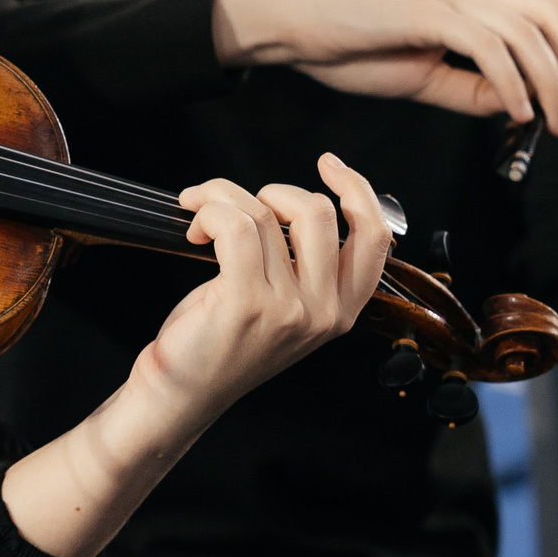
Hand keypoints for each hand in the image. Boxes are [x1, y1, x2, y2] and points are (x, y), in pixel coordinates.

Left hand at [134, 155, 391, 417]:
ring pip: (267, 214)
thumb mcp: (284, 308)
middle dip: (272, 192)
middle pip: (319, 212)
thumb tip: (291, 204)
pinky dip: (209, 212)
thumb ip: (303, 266)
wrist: (182, 391)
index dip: (356, 190)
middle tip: (238, 207)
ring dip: (223, 198)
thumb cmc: (223, 343)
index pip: (374, 238)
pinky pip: (236, 226)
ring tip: (201, 215)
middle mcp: (324, 312)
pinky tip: (194, 229)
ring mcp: (289, 309)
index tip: (328, 165)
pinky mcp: (246, 303)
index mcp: (342, 310)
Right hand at [213, 0, 557, 134]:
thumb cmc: (354, 51)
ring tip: (546, 121)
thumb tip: (520, 104)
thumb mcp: (426, 78)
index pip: (555, 6)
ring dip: (549, 83)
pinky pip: (490, 48)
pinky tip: (513, 111)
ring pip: (530, 33)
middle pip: (555, 15)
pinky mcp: (429, 14)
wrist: (300, 29)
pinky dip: (511, 83)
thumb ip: (473, 90)